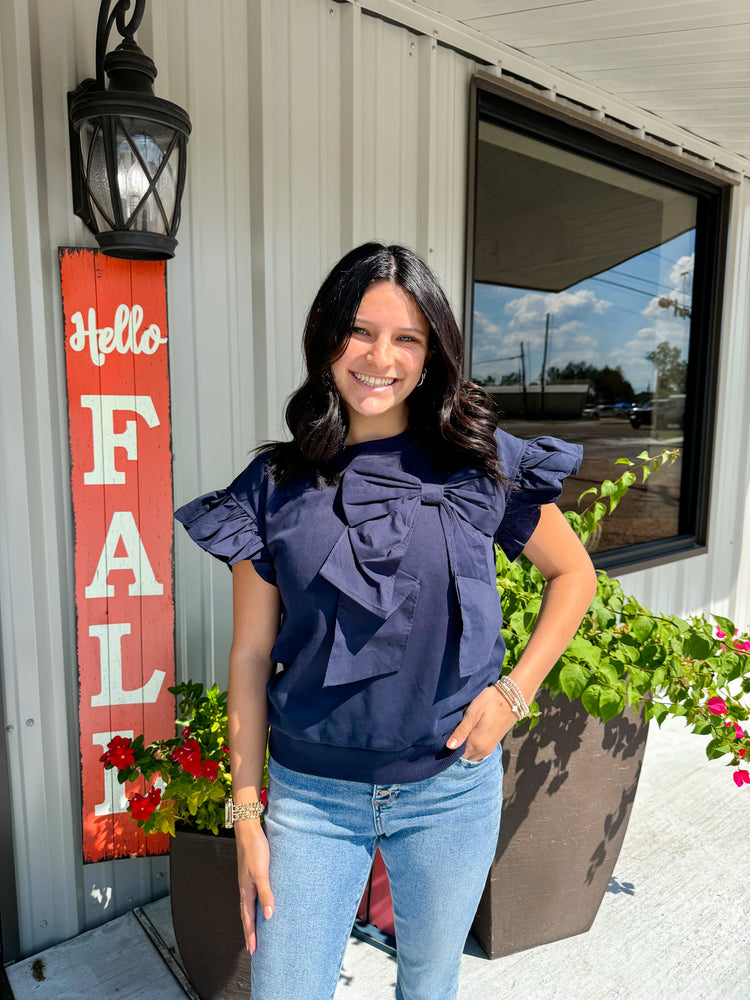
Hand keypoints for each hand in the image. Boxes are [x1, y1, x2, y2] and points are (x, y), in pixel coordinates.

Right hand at [235, 822, 273, 953]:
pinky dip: (254, 907)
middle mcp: (245, 889)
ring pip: (248, 907)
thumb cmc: (255, 850)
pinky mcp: (252, 875)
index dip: (251, 934)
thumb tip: (269, 915)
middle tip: (252, 948)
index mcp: (246, 891)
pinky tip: (260, 905)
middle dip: (249, 932)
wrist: (249, 832)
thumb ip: (266, 893)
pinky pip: (252, 897)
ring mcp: (248, 883)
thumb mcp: (262, 873)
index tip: (253, 950)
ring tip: (254, 932)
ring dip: (251, 921)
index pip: (248, 919)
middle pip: (246, 916)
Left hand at [446, 686, 516, 759]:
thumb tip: (449, 746)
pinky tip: (469, 734)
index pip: (457, 754)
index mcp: (476, 744)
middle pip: (464, 756)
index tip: (444, 738)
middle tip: (450, 735)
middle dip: (456, 749)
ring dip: (464, 748)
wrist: (512, 698)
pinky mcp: (493, 744)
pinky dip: (472, 746)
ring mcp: (489, 748)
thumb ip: (461, 731)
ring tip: (460, 733)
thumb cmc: (490, 703)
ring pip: (471, 755)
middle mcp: (483, 751)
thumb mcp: (473, 714)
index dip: (449, 747)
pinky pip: (478, 751)